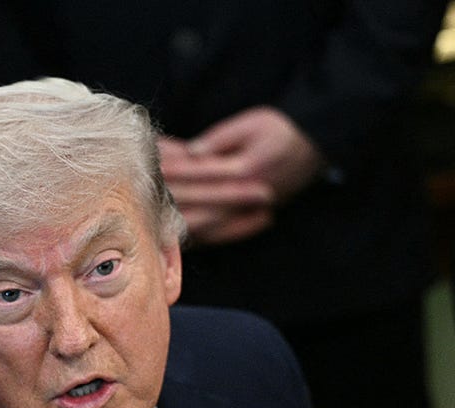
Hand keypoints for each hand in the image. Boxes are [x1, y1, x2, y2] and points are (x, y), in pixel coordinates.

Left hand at [158, 107, 323, 245]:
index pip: (200, 172)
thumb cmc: (284, 130)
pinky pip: (219, 233)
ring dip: (177, 222)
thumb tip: (192, 152)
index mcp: (246, 169)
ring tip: (148, 219)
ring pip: (206, 224)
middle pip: (198, 203)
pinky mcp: (248, 216)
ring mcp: (248, 210)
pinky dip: (197, 235)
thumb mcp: (254, 123)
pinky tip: (174, 237)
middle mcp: (246, 196)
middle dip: (166, 198)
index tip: (150, 165)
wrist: (315, 148)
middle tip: (139, 193)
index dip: (174, 168)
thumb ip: (221, 139)